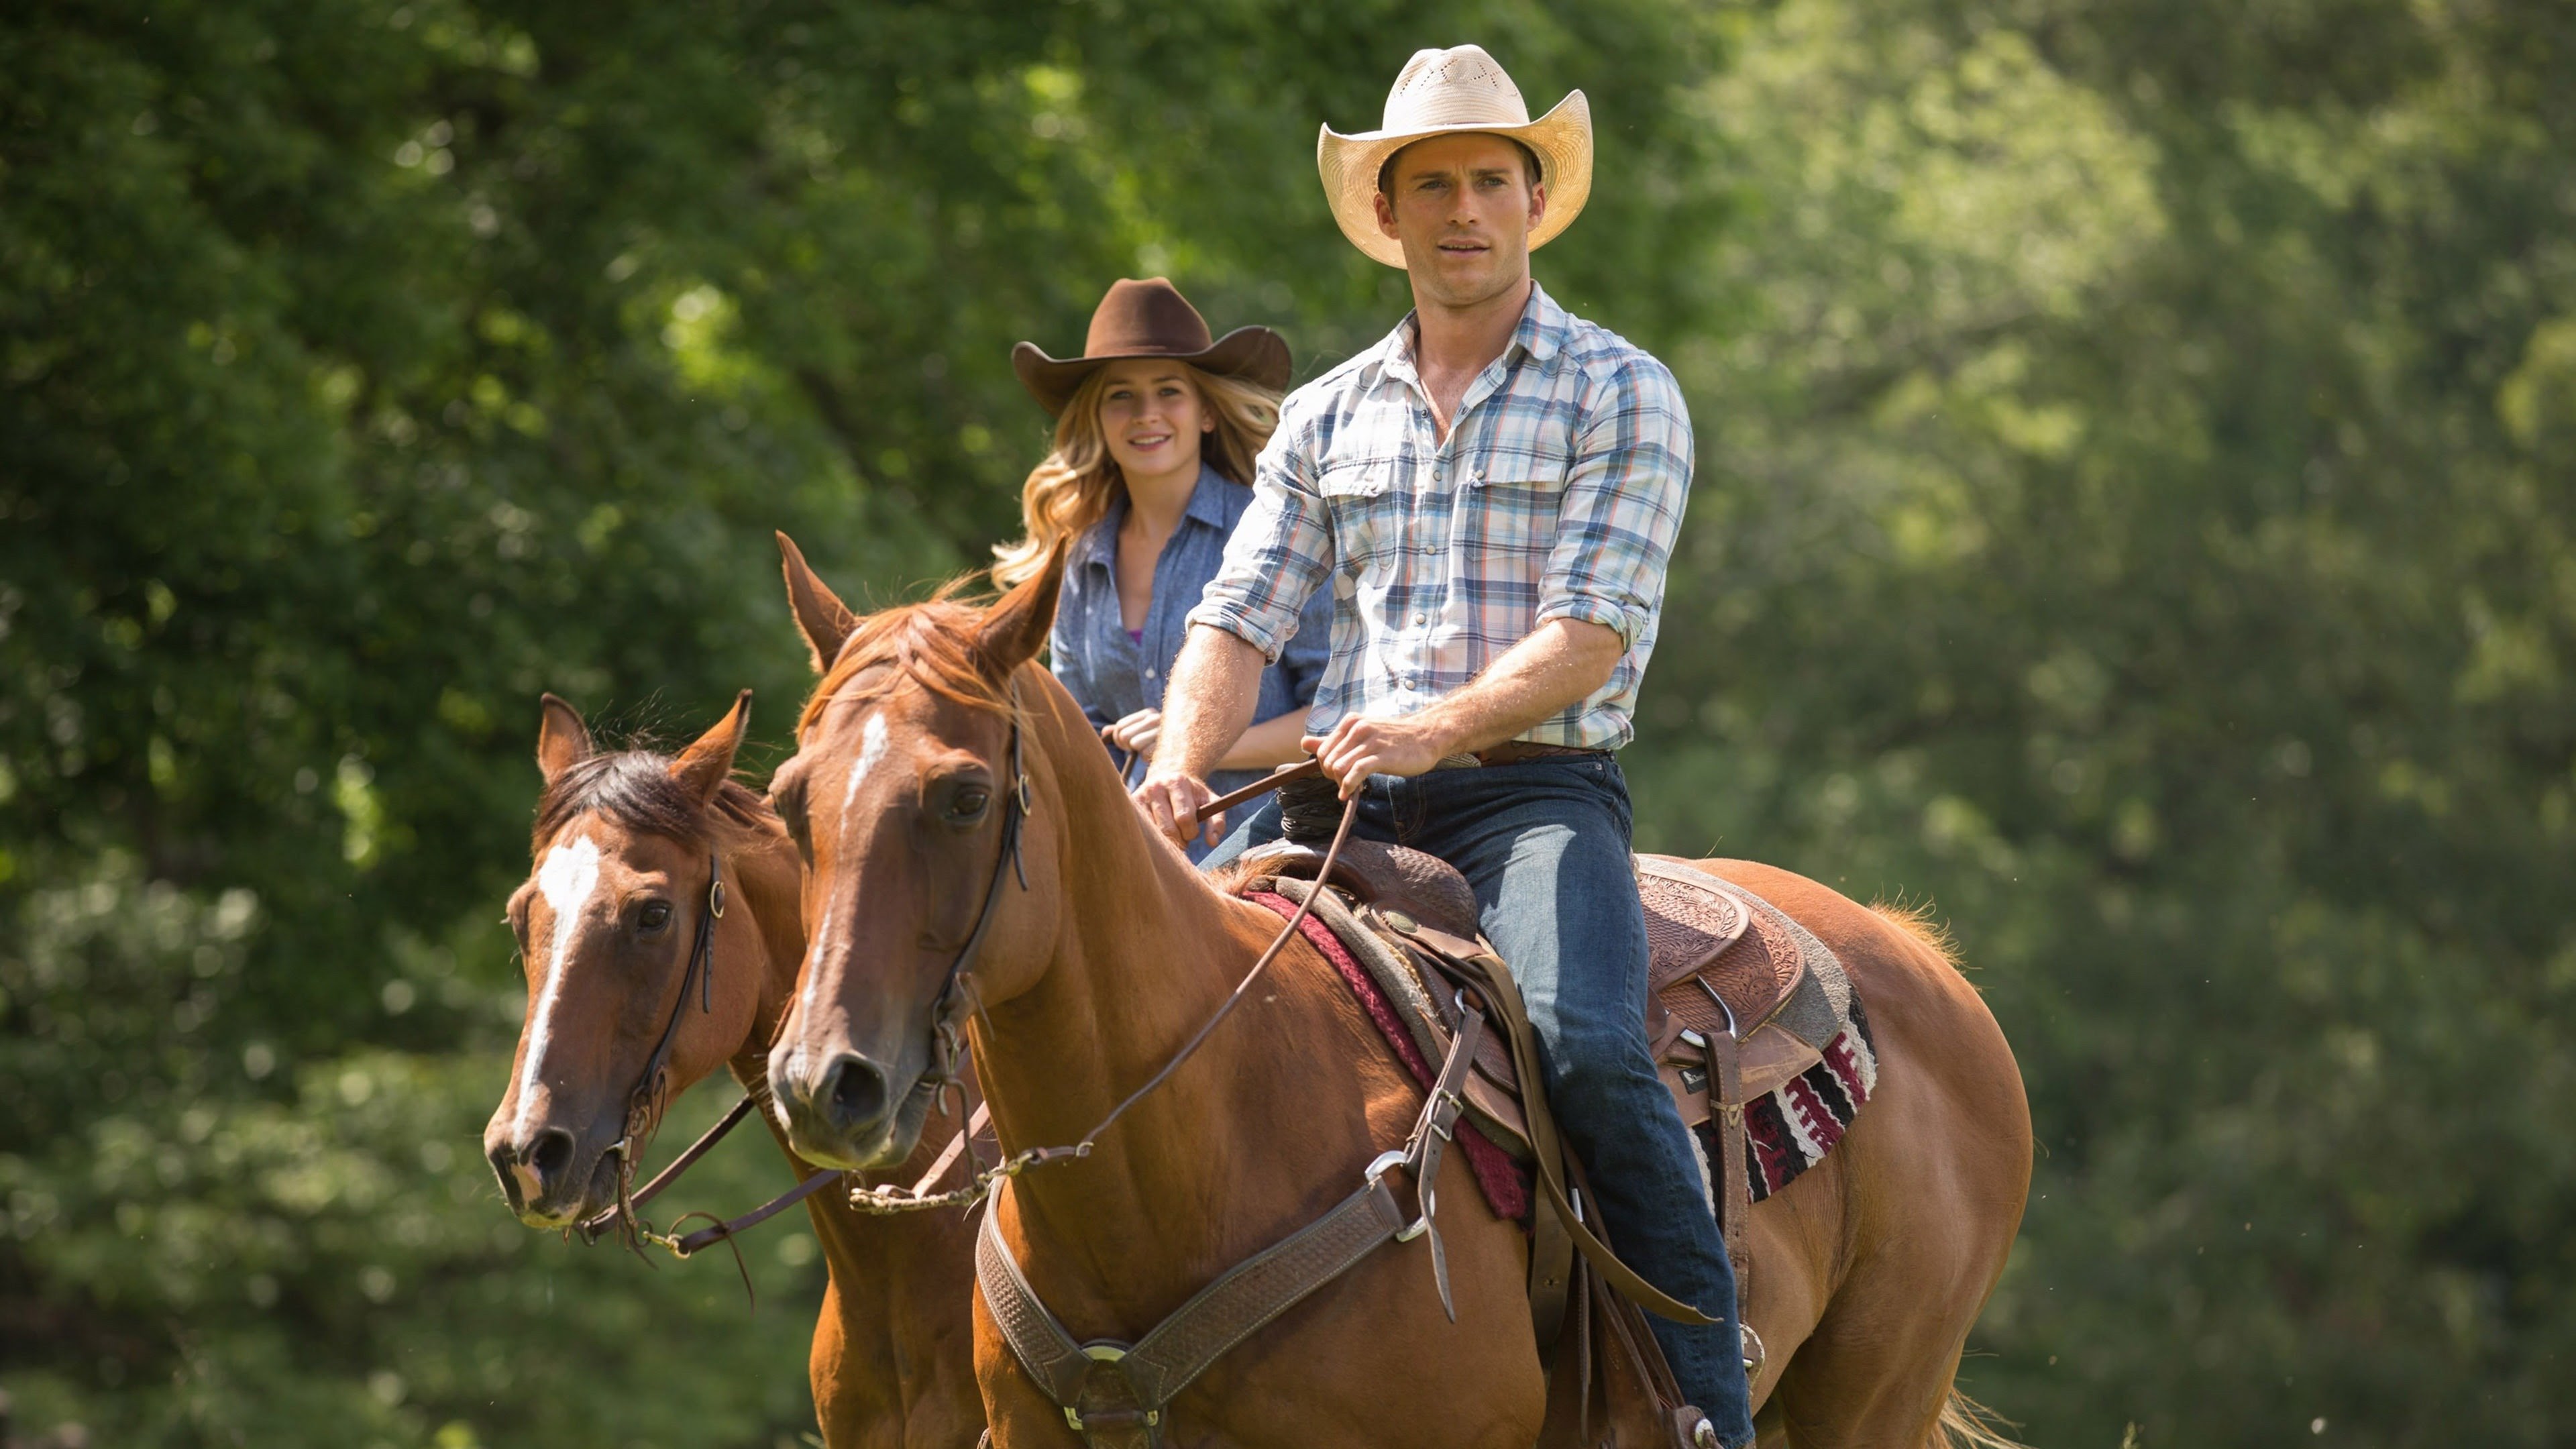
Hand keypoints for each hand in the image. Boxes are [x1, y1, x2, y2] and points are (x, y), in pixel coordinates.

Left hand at [1102, 708, 1161, 759]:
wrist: (1182, 755)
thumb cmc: (1156, 744)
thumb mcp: (1138, 734)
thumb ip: (1121, 731)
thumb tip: (1105, 732)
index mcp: (1149, 713)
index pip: (1120, 726)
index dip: (1119, 739)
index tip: (1129, 743)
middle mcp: (1156, 718)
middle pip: (1124, 735)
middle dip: (1127, 746)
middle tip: (1138, 749)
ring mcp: (1162, 731)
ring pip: (1134, 743)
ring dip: (1138, 752)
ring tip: (1148, 751)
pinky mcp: (1167, 744)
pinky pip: (1144, 753)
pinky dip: (1147, 758)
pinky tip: (1155, 755)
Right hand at [1133, 770, 1221, 846]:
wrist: (1167, 776)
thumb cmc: (1191, 794)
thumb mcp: (1209, 801)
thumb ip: (1217, 821)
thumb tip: (1213, 843)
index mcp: (1177, 783)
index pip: (1184, 818)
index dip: (1191, 833)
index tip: (1192, 833)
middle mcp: (1156, 787)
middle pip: (1168, 829)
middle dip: (1179, 840)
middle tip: (1182, 838)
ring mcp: (1140, 796)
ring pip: (1153, 833)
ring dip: (1166, 841)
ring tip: (1171, 834)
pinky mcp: (1131, 806)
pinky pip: (1142, 832)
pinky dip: (1153, 838)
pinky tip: (1159, 833)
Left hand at [1302, 715, 1454, 798]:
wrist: (1426, 736)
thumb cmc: (1393, 738)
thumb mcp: (1361, 735)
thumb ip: (1331, 740)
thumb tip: (1303, 743)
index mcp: (1350, 722)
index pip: (1322, 750)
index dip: (1326, 768)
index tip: (1340, 776)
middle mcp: (1357, 728)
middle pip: (1327, 761)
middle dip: (1332, 777)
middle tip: (1346, 784)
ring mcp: (1370, 741)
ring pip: (1338, 767)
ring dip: (1341, 783)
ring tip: (1353, 788)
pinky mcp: (1381, 755)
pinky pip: (1355, 773)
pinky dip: (1348, 787)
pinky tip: (1350, 794)